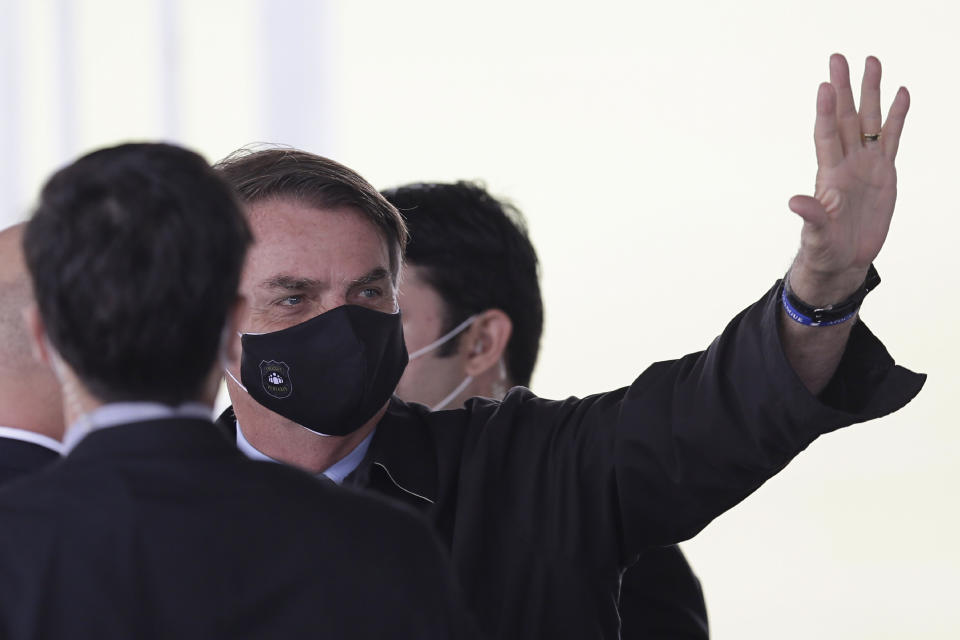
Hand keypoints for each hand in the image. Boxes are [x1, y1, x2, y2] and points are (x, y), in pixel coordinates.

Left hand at [788, 54, 909, 304]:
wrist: (843, 259)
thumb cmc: (824, 248)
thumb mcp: (816, 235)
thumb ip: (811, 217)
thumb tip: (795, 202)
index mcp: (829, 174)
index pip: (826, 135)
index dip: (825, 111)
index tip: (824, 85)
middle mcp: (846, 163)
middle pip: (844, 118)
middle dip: (842, 88)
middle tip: (838, 58)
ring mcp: (865, 165)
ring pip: (869, 120)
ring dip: (870, 92)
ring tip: (871, 61)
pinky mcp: (884, 173)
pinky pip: (892, 138)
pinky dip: (897, 116)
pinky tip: (901, 93)